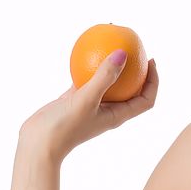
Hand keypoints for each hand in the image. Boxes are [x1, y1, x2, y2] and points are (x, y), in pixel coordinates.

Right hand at [19, 53, 158, 160]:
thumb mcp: (86, 100)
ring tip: (111, 44)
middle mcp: (108, 110)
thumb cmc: (64, 127)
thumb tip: (123, 53)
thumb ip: (104, 77)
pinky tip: (84, 49)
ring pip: (107, 82)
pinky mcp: (74, 100)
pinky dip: (88, 67)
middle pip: (131, 89)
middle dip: (136, 70)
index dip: (153, 81)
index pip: (146, 99)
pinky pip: (86, 80)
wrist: (36, 145)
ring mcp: (91, 105)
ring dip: (111, 66)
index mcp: (118, 115)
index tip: (151, 60)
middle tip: (134, 49)